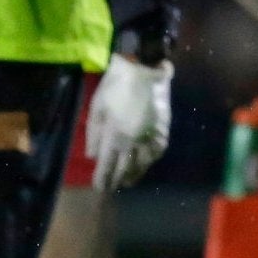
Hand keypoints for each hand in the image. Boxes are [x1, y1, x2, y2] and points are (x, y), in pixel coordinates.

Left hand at [86, 52, 174, 190]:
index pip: (108, 165)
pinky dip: (149, 162)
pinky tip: (144, 165)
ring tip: (127, 182)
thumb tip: (94, 156)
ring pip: (142, 164)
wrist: (145, 69)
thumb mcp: (97, 108)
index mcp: (115, 136)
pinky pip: (156, 153)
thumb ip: (94, 135)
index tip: (100, 188)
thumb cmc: (115, 86)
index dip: (103, 179)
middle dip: (117, 180)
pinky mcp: (163, 131)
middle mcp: (134, 142)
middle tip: (111, 188)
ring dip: (134, 175)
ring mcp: (151, 137)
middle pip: (125, 168)